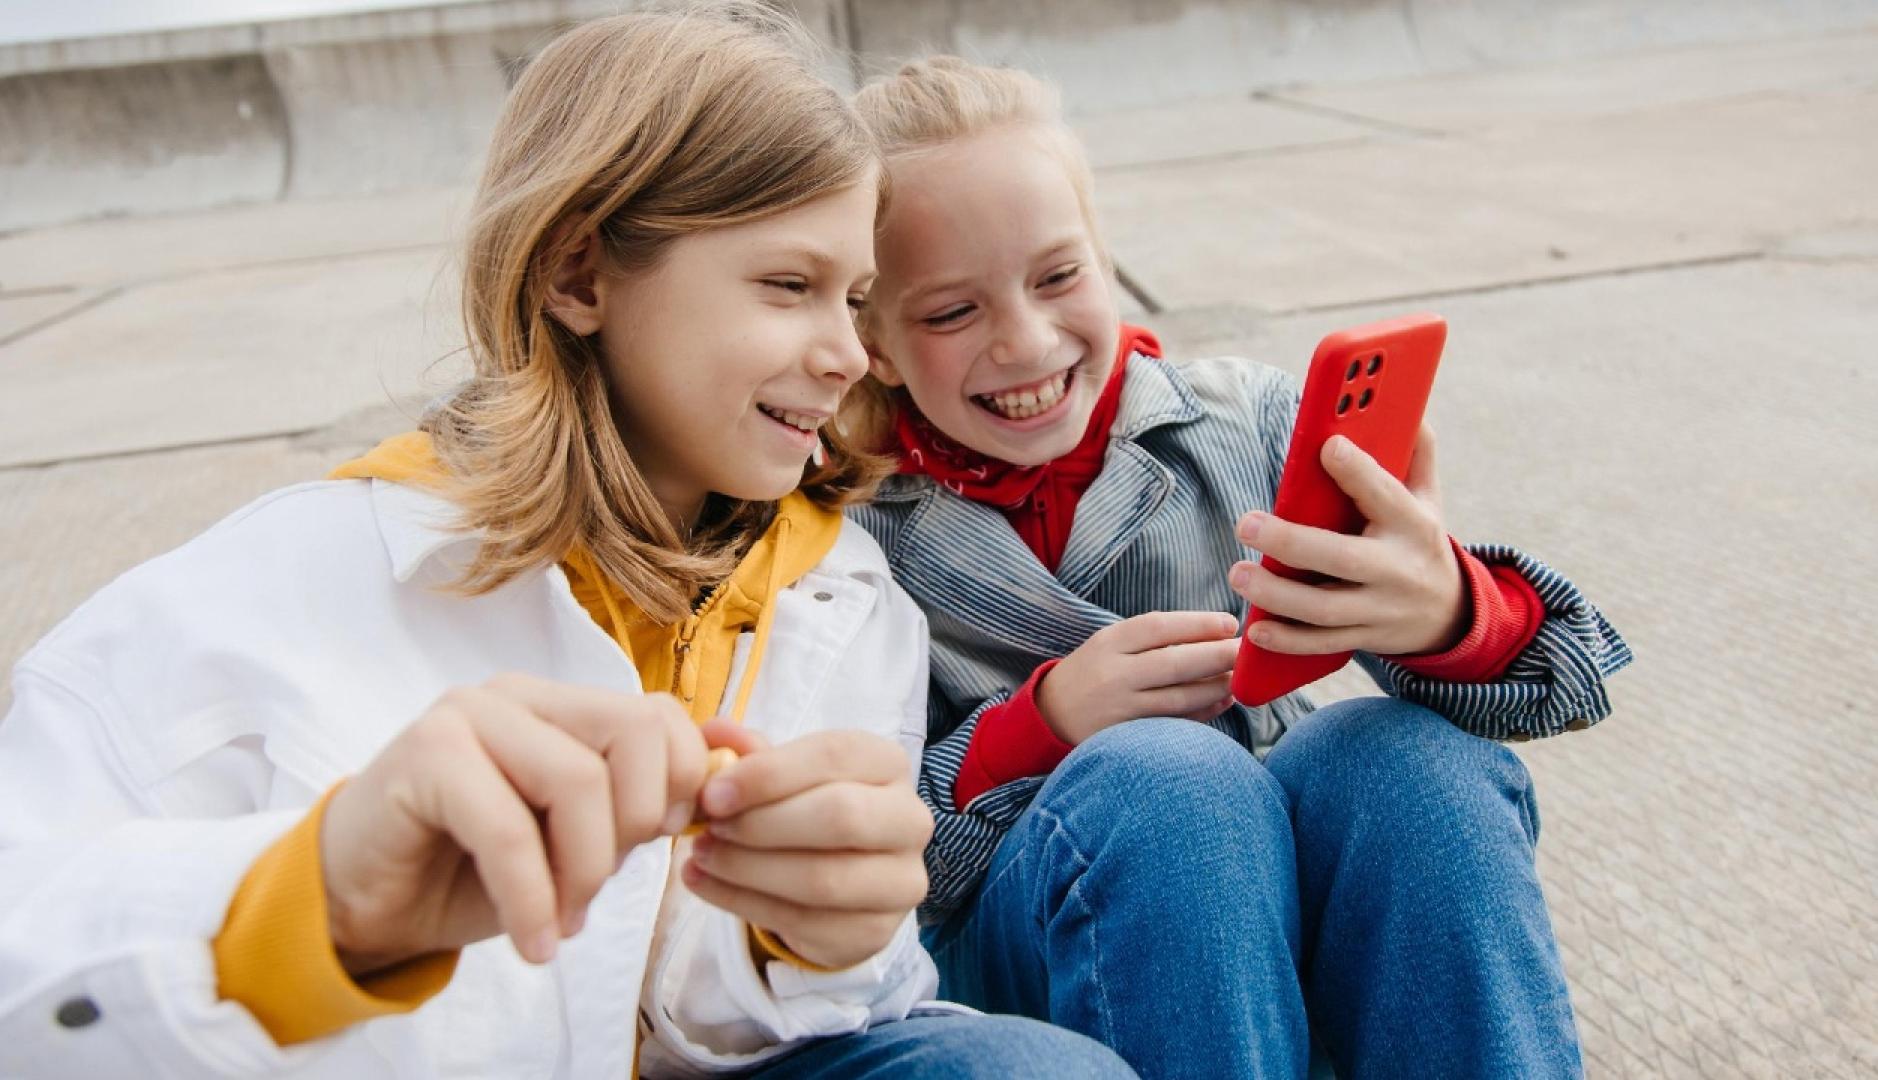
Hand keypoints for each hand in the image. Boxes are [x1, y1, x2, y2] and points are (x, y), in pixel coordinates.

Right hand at [320, 675, 710, 975]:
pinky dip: (531, 898)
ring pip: (577, 779)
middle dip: (637, 825)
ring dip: (583, 870)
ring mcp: (469, 714)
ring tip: (561, 920)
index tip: (659, 846)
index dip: (681, 785)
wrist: (367, 902)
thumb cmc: (471, 870)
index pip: (660, 715)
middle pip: (633, 733)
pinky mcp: (424, 754)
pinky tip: (535, 942)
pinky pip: (508, 829)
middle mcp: (520, 695)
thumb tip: (717, 784)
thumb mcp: (572, 840)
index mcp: (561, 705)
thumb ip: (633, 808)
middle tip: (598, 889)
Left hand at [682, 727, 932, 970]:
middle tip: (709, 828)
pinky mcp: (876, 930)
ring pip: (822, 879)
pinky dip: (742, 904)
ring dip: (747, 868)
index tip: (712, 793)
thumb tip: (714, 732)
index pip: (835, 756)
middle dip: (761, 824)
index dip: (768, 774)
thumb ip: (749, 752)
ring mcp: (900, 880)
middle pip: (840, 816)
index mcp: (888, 763)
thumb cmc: (805, 808)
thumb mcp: (782, 773)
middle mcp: (909, 819)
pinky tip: (705, 884)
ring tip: (700, 856)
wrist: (837, 881)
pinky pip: (804, 921)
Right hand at [1034, 611, 1240, 744]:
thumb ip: (1151, 638)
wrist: (1051, 716)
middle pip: (1174, 663)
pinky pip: (1174, 724)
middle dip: (1217, 656)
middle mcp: (1113, 674)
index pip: (1159, 627)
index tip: (1229, 624)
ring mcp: (1120, 709)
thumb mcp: (1109, 644)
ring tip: (1239, 678)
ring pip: (1179, 698)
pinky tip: (1223, 701)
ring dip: (1216, 687)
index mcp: (1109, 642)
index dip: (1198, 624)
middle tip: (1245, 651)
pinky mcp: (1127, 737)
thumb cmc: (1093, 672)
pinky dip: (1203, 712)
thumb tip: (1212, 632)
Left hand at [1230, 424, 1466, 656]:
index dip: (1357, 469)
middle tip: (1245, 524)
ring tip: (1238, 573)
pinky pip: (1322, 644)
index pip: (1384, 492)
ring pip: (1324, 608)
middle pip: (1341, 557)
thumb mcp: (1428, 496)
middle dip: (1290, 542)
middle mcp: (1397, 568)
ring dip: (1276, 595)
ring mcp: (1381, 609)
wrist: (1450, 614)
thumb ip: (1416, 451)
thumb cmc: (1419, 540)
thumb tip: (1404, 403)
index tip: (1326, 445)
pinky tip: (1256, 629)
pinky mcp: (1365, 638)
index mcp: (1412, 523)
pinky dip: (1288, 639)